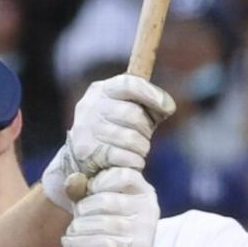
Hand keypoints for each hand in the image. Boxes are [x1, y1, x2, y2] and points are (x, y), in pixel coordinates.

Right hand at [41, 74, 173, 212]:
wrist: (79, 160)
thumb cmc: (113, 131)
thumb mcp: (126, 111)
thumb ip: (147, 104)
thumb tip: (168, 106)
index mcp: (100, 90)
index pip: (128, 84)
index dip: (151, 94)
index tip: (168, 108)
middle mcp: (90, 107)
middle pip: (133, 114)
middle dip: (146, 129)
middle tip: (143, 137)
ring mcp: (86, 130)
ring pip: (131, 138)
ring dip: (141, 148)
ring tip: (136, 151)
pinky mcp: (87, 152)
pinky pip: (124, 157)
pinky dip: (134, 162)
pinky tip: (131, 162)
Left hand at [61, 167, 176, 246]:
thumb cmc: (109, 235)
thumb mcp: (94, 209)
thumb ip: (82, 192)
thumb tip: (72, 179)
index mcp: (141, 189)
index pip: (119, 174)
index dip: (95, 186)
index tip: (86, 202)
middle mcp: (148, 206)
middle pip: (103, 201)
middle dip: (80, 214)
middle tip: (75, 226)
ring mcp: (146, 228)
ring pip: (100, 223)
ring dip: (76, 233)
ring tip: (70, 239)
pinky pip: (102, 244)